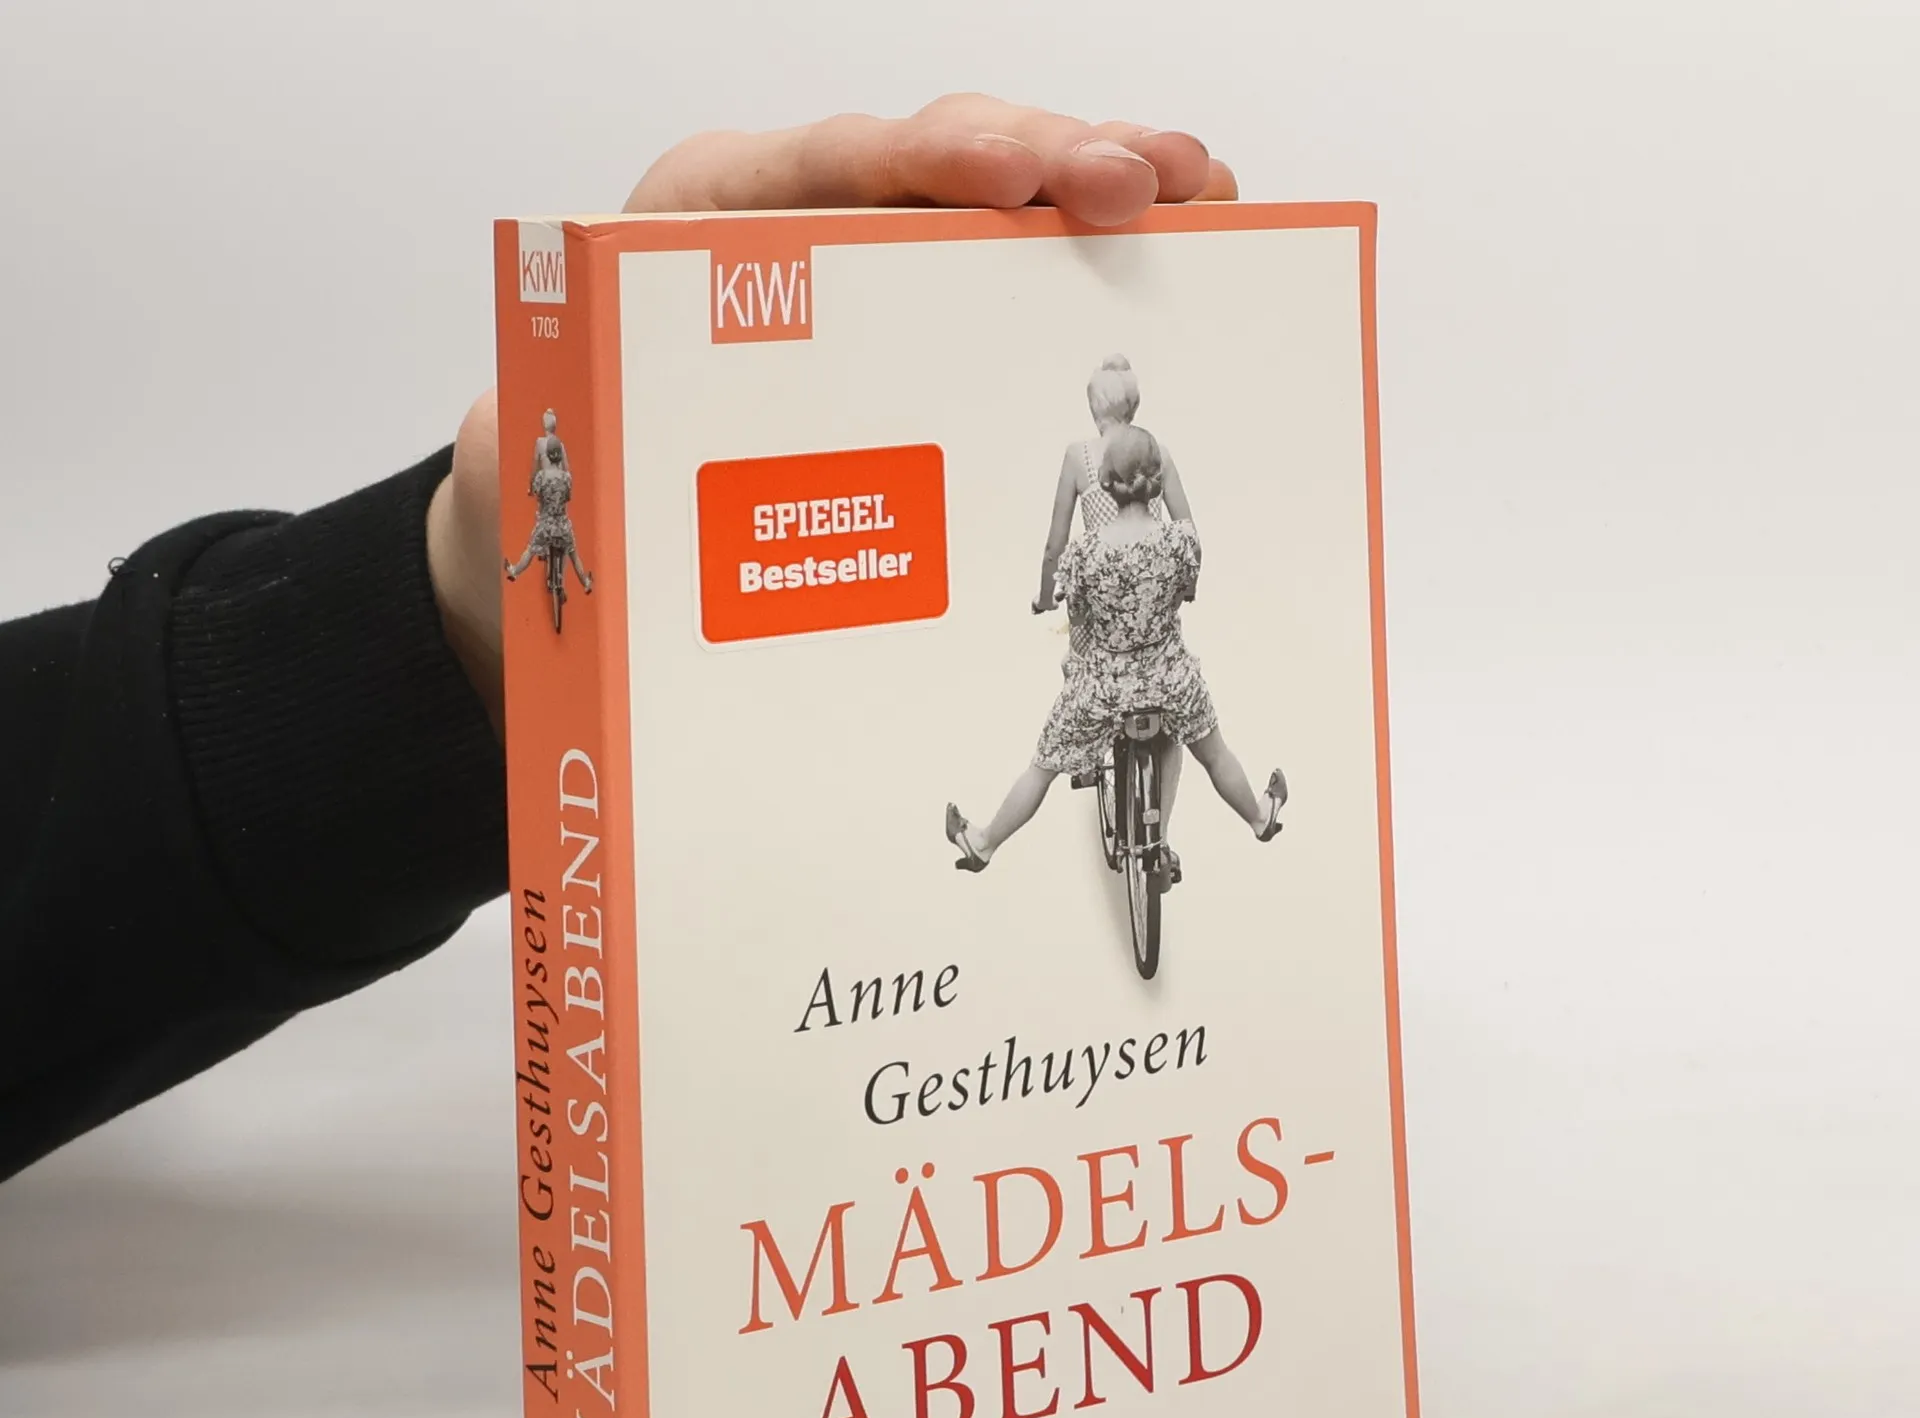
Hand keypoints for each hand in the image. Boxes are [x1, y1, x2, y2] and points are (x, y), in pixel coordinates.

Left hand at [427, 96, 1236, 731]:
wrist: (589, 522)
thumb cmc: (575, 471)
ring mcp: (878, 270)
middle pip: (941, 160)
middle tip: (1145, 182)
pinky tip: (1177, 239)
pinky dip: (1096, 253)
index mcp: (708, 221)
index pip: (831, 163)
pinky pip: (1019, 271)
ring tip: (1197, 191)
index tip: (1011, 177)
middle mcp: (804, 226)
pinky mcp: (927, 324)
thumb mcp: (528, 455)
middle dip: (1053, 158)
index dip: (930, 160)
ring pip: (1001, 203)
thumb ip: (535, 437)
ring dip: (1104, 189)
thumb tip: (546, 449)